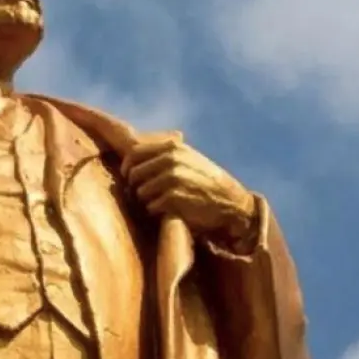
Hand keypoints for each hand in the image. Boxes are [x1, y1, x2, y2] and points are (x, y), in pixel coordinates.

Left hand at [120, 132, 256, 239]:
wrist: (231, 203)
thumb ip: (164, 153)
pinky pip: (151, 207)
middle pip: (134, 174)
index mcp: (173, 147)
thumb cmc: (205, 181)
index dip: (127, 167)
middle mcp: (172, 159)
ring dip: (146, 201)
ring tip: (161, 202)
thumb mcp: (189, 158)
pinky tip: (168, 210)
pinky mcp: (175, 197)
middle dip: (135, 187)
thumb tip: (130, 153)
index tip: (128, 176)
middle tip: (144, 194)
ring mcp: (173, 178)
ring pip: (140, 192)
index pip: (134, 153)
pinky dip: (156, 211)